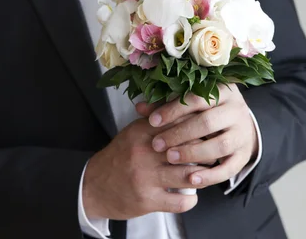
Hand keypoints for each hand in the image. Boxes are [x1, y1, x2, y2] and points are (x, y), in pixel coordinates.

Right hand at [82, 118, 205, 219]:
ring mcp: (146, 177)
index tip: (208, 130)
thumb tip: (181, 104)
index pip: (178, 122)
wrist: (93, 186)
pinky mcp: (147, 200)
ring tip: (204, 173)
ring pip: (189, 174)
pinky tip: (190, 194)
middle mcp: (144, 152)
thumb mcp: (133, 132)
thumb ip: (155, 119)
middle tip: (212, 152)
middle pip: (187, 147)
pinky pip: (181, 201)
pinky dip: (191, 199)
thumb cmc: (119, 157)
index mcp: (141, 131)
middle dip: (204, 151)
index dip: (198, 126)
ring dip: (201, 175)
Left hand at [137, 85, 257, 188]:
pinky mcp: (244, 155)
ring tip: (170, 158)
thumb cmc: (207, 110)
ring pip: (220, 144)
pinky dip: (210, 176)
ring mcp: (243, 134)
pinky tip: (190, 179)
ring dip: (193, 153)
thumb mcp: (191, 103)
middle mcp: (237, 111)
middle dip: (179, 134)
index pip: (197, 98)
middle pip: (208, 122)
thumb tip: (139, 108)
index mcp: (223, 91)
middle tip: (156, 144)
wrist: (240, 124)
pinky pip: (229, 168)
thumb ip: (166, 104)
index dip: (173, 110)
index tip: (151, 121)